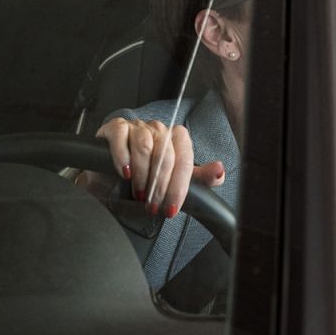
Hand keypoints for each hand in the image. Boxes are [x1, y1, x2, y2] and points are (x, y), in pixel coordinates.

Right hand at [96, 117, 224, 218]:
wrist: (117, 165)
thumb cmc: (150, 170)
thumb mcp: (176, 176)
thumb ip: (200, 177)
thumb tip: (219, 172)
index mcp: (177, 138)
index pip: (184, 159)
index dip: (178, 186)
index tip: (171, 208)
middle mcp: (159, 129)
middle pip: (165, 155)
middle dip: (160, 186)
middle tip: (153, 206)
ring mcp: (138, 126)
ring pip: (144, 146)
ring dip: (142, 175)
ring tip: (139, 194)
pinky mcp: (116, 128)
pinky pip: (121, 138)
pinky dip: (122, 157)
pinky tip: (124, 172)